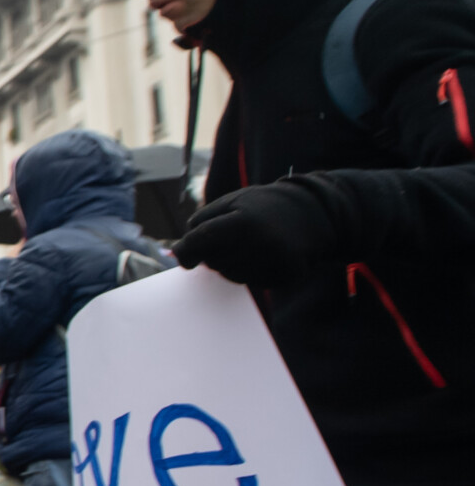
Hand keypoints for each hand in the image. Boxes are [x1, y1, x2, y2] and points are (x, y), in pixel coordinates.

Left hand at [172, 182, 336, 286]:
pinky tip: (262, 255)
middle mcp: (260, 244)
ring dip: (230, 264)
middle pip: (213, 262)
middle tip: (229, 240)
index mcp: (243, 221)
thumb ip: (200, 223)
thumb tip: (173, 253)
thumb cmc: (263, 206)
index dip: (186, 251)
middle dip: (212, 254)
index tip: (183, 258)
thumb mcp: (231, 203)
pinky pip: (252, 283)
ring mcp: (275, 262)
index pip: (200, 242)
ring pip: (230, 276)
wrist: (314, 213)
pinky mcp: (286, 276)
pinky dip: (250, 272)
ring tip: (248, 245)